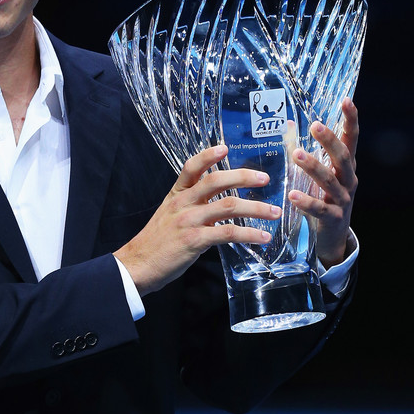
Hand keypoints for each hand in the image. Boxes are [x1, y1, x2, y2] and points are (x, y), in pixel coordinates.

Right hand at [115, 145, 277, 295]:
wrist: (138, 265)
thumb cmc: (156, 242)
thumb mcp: (169, 215)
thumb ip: (192, 207)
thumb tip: (219, 206)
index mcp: (176, 195)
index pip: (191, 167)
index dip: (208, 155)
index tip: (225, 148)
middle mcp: (182, 203)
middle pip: (216, 181)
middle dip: (244, 177)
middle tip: (265, 178)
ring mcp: (188, 220)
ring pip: (228, 206)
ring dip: (256, 208)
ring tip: (274, 212)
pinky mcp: (194, 240)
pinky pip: (228, 233)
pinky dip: (249, 234)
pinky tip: (262, 237)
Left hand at [288, 98, 358, 267]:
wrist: (332, 238)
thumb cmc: (323, 199)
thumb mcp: (317, 175)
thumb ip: (303, 150)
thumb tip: (285, 123)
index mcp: (345, 167)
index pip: (351, 139)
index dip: (351, 120)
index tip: (347, 100)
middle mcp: (348, 180)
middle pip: (343, 157)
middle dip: (330, 140)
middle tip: (315, 125)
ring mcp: (343, 200)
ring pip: (330, 181)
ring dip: (314, 167)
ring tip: (297, 154)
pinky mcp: (334, 219)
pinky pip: (320, 209)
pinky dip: (306, 202)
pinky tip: (292, 195)